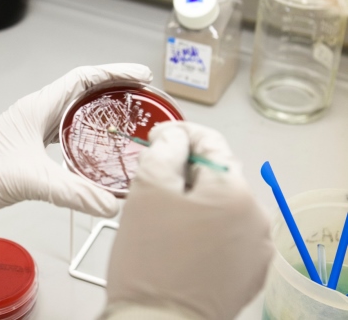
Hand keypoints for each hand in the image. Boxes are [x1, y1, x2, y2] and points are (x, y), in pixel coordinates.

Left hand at [0, 64, 151, 219]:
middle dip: (115, 89)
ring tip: (128, 118)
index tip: (141, 77)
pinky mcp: (33, 144)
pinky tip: (98, 147)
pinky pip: (67, 132)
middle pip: (84, 90)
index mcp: (39, 107)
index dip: (114, 73)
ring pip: (76, 111)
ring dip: (102, 110)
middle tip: (143, 99)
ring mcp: (35, 128)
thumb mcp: (30, 179)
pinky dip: (87, 134)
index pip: (83, 78)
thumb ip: (72, 192)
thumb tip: (110, 205)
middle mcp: (39, 112)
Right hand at [105, 121, 273, 319]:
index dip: (182, 133)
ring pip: (224, 205)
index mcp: (235, 192)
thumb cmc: (149, 257)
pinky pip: (228, 234)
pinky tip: (182, 238)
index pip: (212, 144)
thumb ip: (164, 150)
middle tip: (154, 177)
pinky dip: (207, 226)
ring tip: (165, 212)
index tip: (157, 135)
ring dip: (197, 199)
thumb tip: (175, 136)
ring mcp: (257, 248)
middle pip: (219, 176)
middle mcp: (257, 217)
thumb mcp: (148, 191)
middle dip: (187, 169)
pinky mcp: (249, 272)